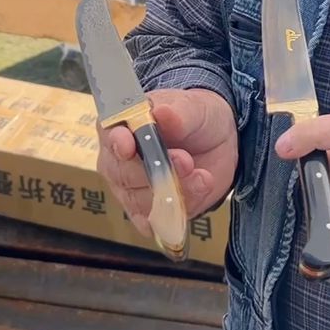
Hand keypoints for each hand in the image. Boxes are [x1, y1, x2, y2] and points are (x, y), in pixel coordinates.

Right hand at [97, 88, 237, 238]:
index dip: (118, 143)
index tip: (129, 147)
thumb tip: (162, 113)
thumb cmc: (195, 117)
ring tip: (202, 177)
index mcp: (122, 126)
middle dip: (156, 171)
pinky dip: (174, 215)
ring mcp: (133, 189)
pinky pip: (155, 222)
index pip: (110, 136)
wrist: (219, 140)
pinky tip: (189, 202)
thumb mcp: (193, 107)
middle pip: (123, 175)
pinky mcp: (152, 211)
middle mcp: (119, 161)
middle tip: (186, 160)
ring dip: (174, 191)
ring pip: (142, 201)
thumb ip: (177, 113)